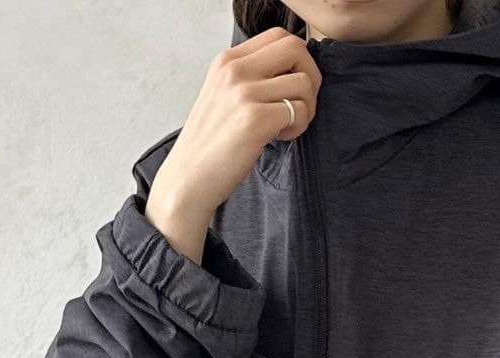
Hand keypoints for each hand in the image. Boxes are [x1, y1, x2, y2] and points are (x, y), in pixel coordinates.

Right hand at [145, 27, 320, 262]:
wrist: (189, 179)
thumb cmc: (211, 144)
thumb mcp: (223, 96)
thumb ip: (250, 77)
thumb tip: (290, 72)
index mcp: (227, 60)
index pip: (280, 36)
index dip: (298, 60)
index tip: (292, 87)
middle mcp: (235, 70)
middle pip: (296, 49)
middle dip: (310, 77)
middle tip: (300, 105)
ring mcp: (244, 93)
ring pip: (303, 83)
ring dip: (306, 108)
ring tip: (286, 127)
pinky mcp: (254, 120)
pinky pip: (299, 110)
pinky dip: (299, 126)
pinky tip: (280, 137)